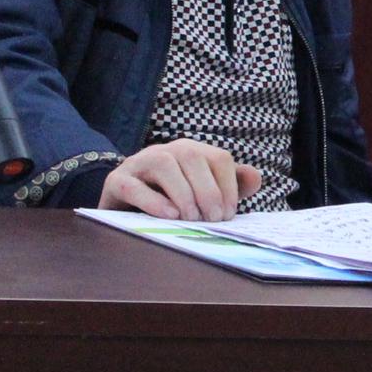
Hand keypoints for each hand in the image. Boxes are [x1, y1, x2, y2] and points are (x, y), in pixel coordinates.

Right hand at [97, 141, 261, 221]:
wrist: (123, 211)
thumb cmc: (171, 203)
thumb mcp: (204, 195)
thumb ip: (232, 186)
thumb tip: (255, 177)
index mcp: (191, 152)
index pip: (219, 158)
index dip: (229, 185)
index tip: (229, 214)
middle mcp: (166, 151)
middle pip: (192, 158)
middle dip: (208, 190)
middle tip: (213, 220)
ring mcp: (138, 163)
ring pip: (163, 164)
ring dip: (183, 193)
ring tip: (191, 219)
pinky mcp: (116, 181)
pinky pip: (133, 186)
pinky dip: (153, 201)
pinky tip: (169, 216)